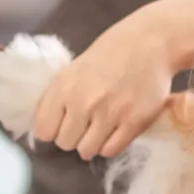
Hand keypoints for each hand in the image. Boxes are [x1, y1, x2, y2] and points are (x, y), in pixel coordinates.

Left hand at [32, 11, 174, 159]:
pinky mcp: (135, 122)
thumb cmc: (109, 54)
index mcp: (64, 86)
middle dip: (72, 136)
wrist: (151, 42)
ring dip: (91, 143)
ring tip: (99, 128)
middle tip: (84, 123)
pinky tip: (113, 130)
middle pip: (65, 143)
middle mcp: (84, 101)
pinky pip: (111, 150)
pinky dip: (109, 144)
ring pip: (87, 151)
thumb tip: (43, 129)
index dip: (51, 129)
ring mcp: (111, 113)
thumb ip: (57, 97)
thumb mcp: (73, 69)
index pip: (43, 130)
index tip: (61, 123)